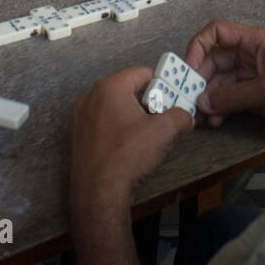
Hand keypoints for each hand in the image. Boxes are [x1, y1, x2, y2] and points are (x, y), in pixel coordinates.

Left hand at [71, 66, 195, 207]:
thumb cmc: (128, 154)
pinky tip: (128, 147)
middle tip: (163, 117)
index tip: (172, 98)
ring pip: (114, 108)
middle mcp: (90, 97)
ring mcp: (80, 117)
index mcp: (109, 87)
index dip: (162, 83)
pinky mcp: (77, 136)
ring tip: (148, 134)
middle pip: (127, 90)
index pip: (142, 73)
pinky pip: (103, 123)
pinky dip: (118, 129)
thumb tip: (186, 117)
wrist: (98, 191)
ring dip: (133, 116)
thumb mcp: (164, 131)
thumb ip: (180, 116)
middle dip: (148, 102)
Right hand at [186, 20, 264, 149]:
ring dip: (208, 98)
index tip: (187, 69)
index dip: (198, 46)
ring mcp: (252, 78)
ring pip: (219, 83)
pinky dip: (219, 109)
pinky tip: (214, 122)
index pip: (217, 32)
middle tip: (188, 100)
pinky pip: (229, 99)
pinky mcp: (255, 98)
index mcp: (256, 41)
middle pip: (213, 60)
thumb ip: (234, 95)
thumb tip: (202, 102)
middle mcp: (250, 56)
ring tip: (201, 117)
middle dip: (199, 79)